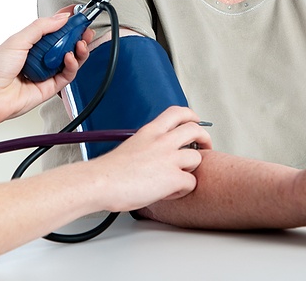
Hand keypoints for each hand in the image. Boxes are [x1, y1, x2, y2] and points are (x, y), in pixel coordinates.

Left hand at [0, 7, 92, 126]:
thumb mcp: (17, 40)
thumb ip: (40, 27)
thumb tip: (60, 17)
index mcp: (31, 43)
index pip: (53, 28)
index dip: (66, 21)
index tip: (76, 13)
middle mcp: (40, 57)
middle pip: (66, 44)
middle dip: (78, 35)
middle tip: (85, 28)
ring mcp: (46, 71)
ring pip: (71, 59)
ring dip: (79, 49)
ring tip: (81, 42)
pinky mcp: (51, 87)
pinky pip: (67, 75)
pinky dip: (72, 65)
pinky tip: (70, 57)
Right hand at [89, 106, 212, 212]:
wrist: (101, 183)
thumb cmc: (109, 172)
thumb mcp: (130, 147)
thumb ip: (148, 147)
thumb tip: (155, 157)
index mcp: (149, 132)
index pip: (177, 112)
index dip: (191, 116)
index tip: (195, 122)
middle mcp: (162, 141)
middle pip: (195, 130)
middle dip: (205, 138)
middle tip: (205, 146)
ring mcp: (169, 159)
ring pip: (197, 158)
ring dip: (191, 169)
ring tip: (179, 178)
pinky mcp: (173, 178)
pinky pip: (191, 183)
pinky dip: (183, 190)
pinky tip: (170, 193)